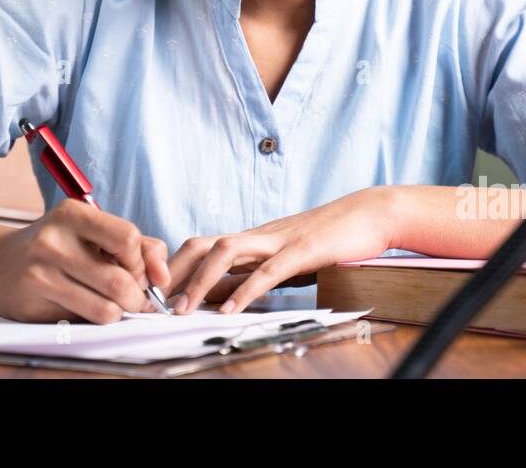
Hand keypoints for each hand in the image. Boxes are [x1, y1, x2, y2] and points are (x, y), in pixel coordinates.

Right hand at [0, 199, 169, 323]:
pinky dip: (97, 319)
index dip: (141, 262)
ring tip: (115, 305)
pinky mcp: (33, 299)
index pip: (128, 238)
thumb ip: (137, 247)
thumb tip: (163, 277)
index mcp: (74, 213)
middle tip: (134, 297)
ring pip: (106, 307)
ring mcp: (41, 269)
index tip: (138, 271)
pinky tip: (89, 308)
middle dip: (137, 296)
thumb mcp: (93, 233)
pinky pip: (84, 320)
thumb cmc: (59, 247)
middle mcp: (54, 238)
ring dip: (120, 312)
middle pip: (121, 279)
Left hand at [164, 187, 395, 314]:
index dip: (175, 267)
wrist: (371, 214)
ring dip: (199, 281)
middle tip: (154, 302)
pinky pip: (267, 271)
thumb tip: (221, 296)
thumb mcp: (284, 259)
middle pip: (202, 243)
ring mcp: (278, 239)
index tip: (154, 293)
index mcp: (252, 238)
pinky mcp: (302, 250)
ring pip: (225, 252)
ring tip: (182, 309)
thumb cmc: (330, 238)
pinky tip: (230, 311)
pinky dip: (245, 291)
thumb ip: (254, 274)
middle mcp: (258, 235)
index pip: (202, 246)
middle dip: (175, 271)